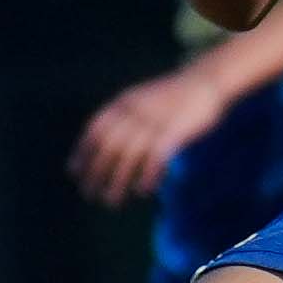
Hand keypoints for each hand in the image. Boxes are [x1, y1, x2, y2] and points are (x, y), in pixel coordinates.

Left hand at [68, 64, 233, 207]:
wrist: (208, 80)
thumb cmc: (176, 95)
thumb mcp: (144, 99)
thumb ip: (127, 117)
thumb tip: (109, 143)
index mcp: (125, 102)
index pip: (96, 129)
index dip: (83, 151)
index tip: (74, 172)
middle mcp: (136, 111)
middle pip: (109, 146)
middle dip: (96, 172)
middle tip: (89, 194)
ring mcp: (155, 121)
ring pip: (129, 155)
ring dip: (117, 181)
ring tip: (111, 202)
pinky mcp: (175, 131)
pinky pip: (156, 157)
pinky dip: (147, 175)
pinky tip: (143, 191)